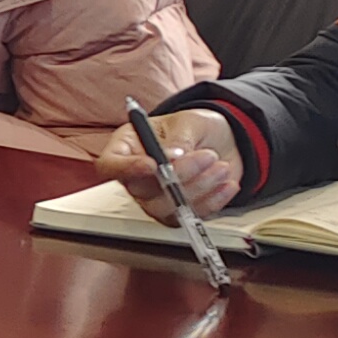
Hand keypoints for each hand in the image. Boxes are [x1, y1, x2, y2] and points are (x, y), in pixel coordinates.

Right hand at [92, 109, 244, 218]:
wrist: (223, 142)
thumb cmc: (197, 128)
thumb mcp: (189, 122)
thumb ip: (179, 139)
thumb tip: (172, 156)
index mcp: (127, 147)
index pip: (110, 165)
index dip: (126, 169)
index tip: (152, 165)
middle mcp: (135, 175)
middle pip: (141, 189)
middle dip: (179, 176)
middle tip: (207, 157)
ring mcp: (155, 197)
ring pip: (165, 207)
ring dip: (199, 187)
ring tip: (221, 166)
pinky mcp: (177, 211)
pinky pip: (188, 215)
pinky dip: (212, 201)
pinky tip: (226, 185)